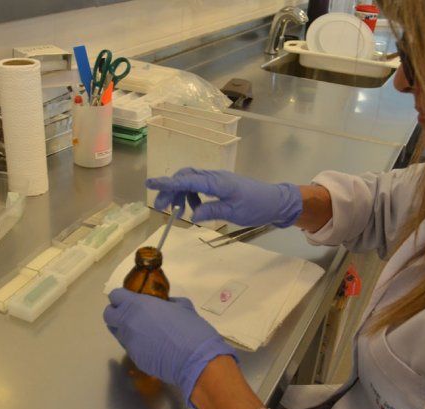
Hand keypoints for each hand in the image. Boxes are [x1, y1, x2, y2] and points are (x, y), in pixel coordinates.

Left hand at [103, 288, 235, 405]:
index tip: (131, 299)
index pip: (115, 296)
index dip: (121, 297)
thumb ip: (168, 303)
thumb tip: (165, 304)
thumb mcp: (182, 306)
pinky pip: (131, 348)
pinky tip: (154, 347)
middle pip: (108, 316)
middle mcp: (128, 323)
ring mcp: (130, 343)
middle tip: (131, 314)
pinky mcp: (135, 359)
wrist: (195, 360)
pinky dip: (138, 345)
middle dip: (116, 313)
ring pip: (118, 334)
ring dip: (126, 330)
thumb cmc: (191, 328)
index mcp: (138, 306)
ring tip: (145, 332)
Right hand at [146, 168, 302, 227]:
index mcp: (217, 182)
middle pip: (185, 177)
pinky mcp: (220, 184)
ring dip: (180, 194)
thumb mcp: (233, 212)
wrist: (275, 201)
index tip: (150, 183)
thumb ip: (211, 211)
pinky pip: (199, 185)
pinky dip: (191, 195)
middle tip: (161, 207)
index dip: (168, 182)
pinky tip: (195, 208)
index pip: (188, 180)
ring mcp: (217, 179)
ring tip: (178, 211)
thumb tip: (192, 214)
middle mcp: (214, 177)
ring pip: (191, 180)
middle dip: (170, 190)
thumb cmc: (256, 206)